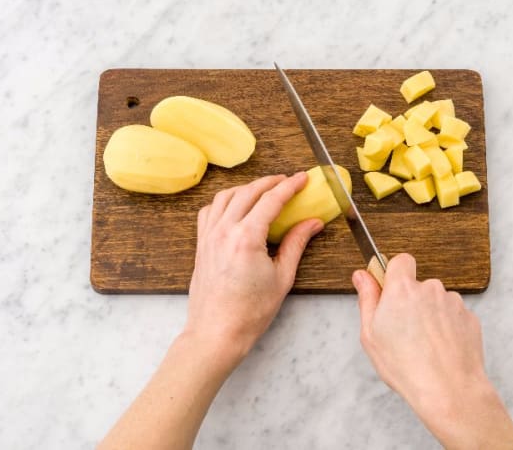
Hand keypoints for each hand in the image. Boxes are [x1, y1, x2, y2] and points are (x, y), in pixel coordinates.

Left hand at [183, 172, 323, 365]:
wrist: (217, 332)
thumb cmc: (250, 312)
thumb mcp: (282, 277)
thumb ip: (296, 244)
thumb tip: (312, 223)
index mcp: (246, 238)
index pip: (271, 199)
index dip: (289, 186)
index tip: (302, 179)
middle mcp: (224, 231)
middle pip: (248, 192)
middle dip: (270, 182)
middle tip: (287, 181)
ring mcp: (209, 236)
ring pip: (226, 196)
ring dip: (246, 188)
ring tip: (263, 190)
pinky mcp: (201, 244)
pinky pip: (210, 211)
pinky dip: (225, 201)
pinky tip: (236, 206)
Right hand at [353, 254, 512, 448]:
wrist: (450, 390)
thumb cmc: (407, 366)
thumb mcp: (371, 334)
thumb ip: (367, 298)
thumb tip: (362, 276)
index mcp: (403, 289)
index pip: (401, 260)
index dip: (395, 273)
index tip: (390, 289)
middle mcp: (431, 289)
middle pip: (418, 285)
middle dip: (411, 301)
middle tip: (403, 330)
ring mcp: (453, 303)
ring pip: (437, 301)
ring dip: (430, 315)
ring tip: (423, 345)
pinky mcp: (469, 318)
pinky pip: (453, 316)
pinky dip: (447, 328)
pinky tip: (439, 349)